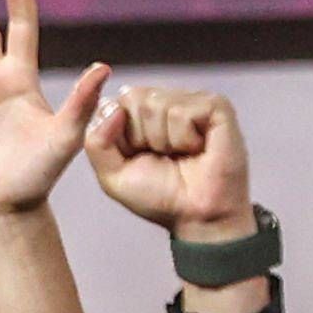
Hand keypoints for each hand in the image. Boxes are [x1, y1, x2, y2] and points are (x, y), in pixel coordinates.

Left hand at [87, 79, 254, 242]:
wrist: (198, 216)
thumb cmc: (160, 197)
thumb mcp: (112, 175)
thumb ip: (96, 142)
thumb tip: (113, 107)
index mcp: (140, 114)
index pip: (112, 104)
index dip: (120, 137)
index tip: (138, 157)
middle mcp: (165, 101)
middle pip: (132, 97)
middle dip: (141, 137)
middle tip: (163, 156)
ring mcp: (191, 101)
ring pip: (156, 104)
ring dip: (164, 141)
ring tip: (182, 154)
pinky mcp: (215, 105)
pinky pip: (182, 112)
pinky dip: (184, 138)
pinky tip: (198, 148)